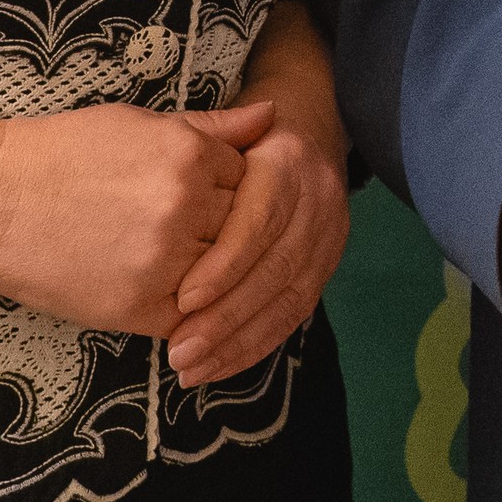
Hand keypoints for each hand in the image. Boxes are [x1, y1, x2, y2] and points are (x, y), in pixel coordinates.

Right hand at [0, 102, 243, 335]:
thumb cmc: (62, 155)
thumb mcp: (138, 124)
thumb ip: (212, 127)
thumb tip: (274, 114)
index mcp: (188, 155)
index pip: (252, 178)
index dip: (232, 188)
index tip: (205, 191)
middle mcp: (184, 206)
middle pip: (244, 226)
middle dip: (225, 228)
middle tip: (186, 227)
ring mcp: (164, 260)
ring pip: (222, 272)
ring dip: (208, 269)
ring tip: (165, 254)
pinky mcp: (139, 307)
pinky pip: (193, 315)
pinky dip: (187, 307)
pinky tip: (160, 287)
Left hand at [167, 88, 352, 385]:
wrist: (304, 134)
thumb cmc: (237, 141)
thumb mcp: (215, 134)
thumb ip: (199, 150)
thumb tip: (172, 173)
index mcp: (288, 162)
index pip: (261, 220)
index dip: (225, 264)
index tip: (183, 299)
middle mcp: (318, 198)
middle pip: (277, 267)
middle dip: (228, 316)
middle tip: (180, 349)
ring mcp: (329, 235)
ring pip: (289, 298)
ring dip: (239, 341)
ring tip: (191, 368)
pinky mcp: (327, 265)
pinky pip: (296, 314)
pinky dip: (256, 346)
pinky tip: (218, 367)